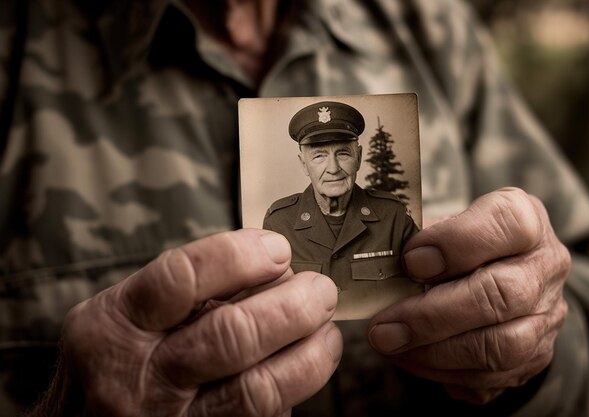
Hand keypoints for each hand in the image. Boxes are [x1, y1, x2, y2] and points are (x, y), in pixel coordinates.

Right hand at [40, 229, 340, 416]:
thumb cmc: (114, 361)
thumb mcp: (127, 315)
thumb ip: (187, 290)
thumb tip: (271, 267)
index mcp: (115, 325)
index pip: (182, 278)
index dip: (240, 257)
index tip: (278, 249)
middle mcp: (138, 376)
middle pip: (232, 335)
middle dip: (292, 307)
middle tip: (320, 291)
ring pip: (258, 388)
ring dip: (309, 354)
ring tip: (326, 331)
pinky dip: (291, 390)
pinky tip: (303, 369)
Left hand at [367, 188, 569, 403]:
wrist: (501, 272)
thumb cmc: (462, 242)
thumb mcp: (443, 224)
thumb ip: (418, 237)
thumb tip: (377, 264)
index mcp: (526, 219)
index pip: (505, 223)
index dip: (455, 242)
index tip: (409, 260)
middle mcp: (545, 266)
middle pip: (502, 295)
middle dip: (433, 316)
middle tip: (385, 326)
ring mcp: (547, 316)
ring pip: (501, 347)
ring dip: (435, 352)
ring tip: (390, 345)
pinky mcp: (536, 357)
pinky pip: (494, 378)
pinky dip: (445, 372)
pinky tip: (411, 359)